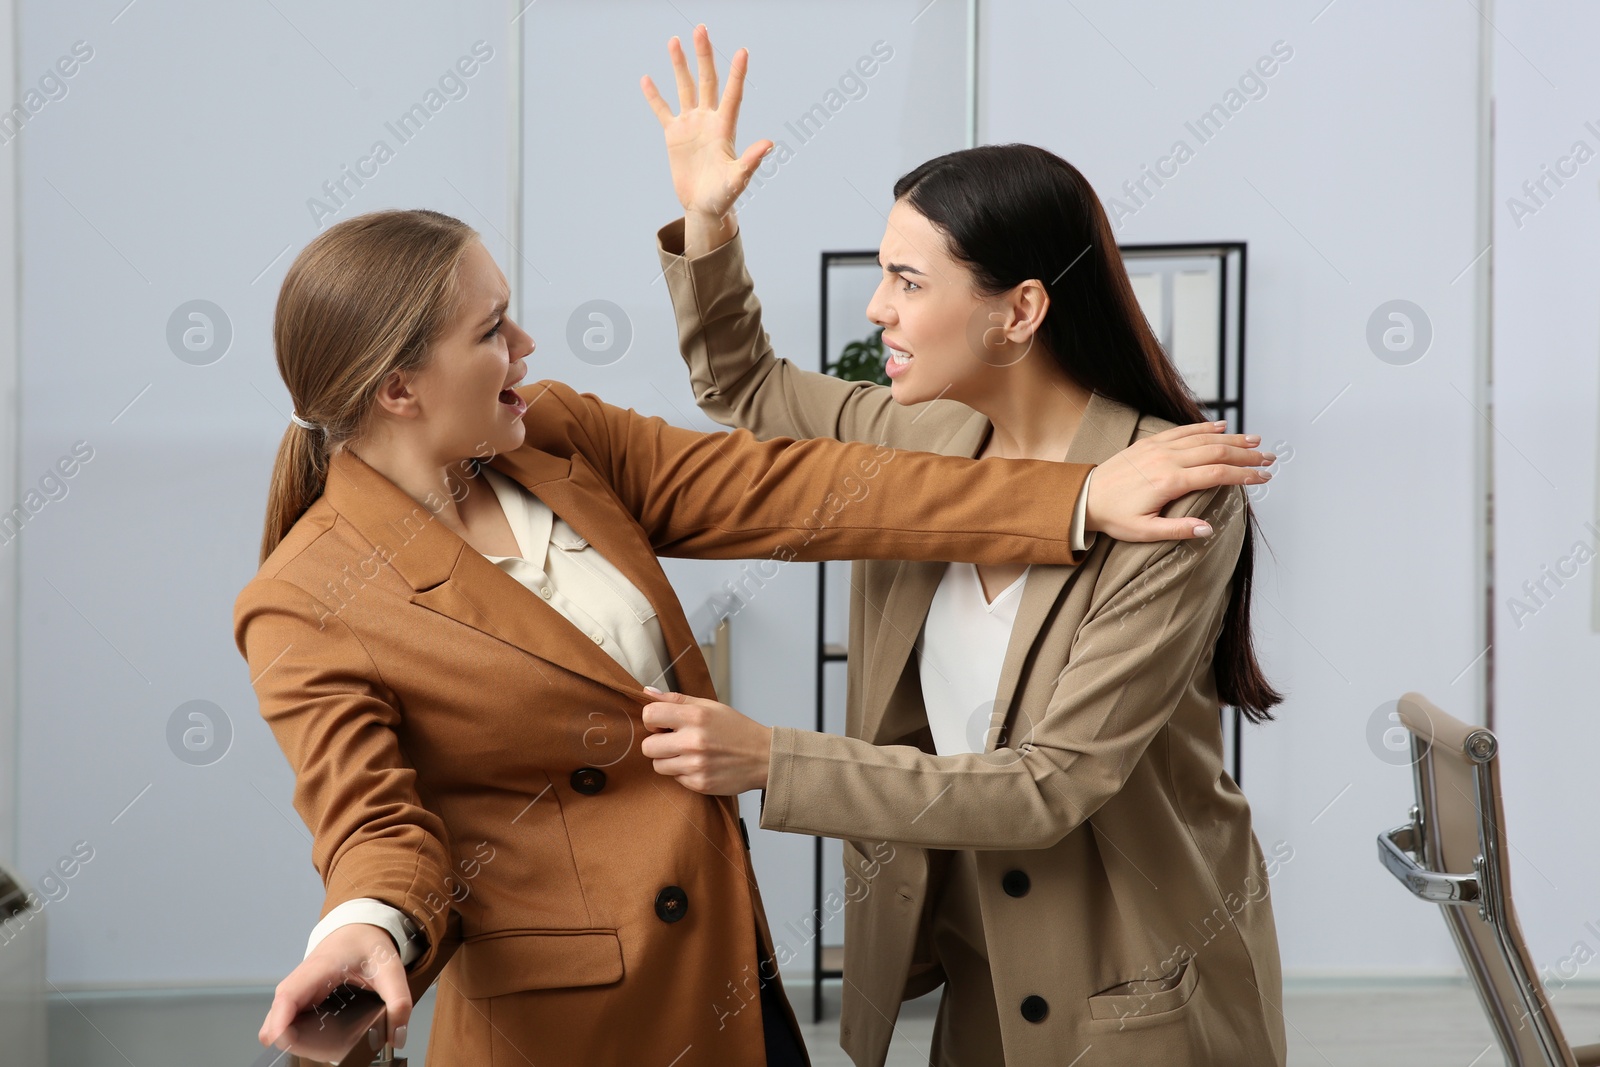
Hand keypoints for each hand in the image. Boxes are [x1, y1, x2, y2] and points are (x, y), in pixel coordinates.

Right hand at [258, 922, 411, 1051]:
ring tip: (328, 1047)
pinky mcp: (300, 999)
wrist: (360, 929)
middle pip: (279, 1016)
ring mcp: (298, 991)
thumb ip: (398, 1001)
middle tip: (325, 1050)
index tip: (281, 1040)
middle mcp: (301, 980)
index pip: (289, 994)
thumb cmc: (368, 944)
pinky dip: (298, 1035)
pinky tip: (319, 1043)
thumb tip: (397, 1036)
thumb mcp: (391, 969)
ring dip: (295, 1039)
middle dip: (293, 1039)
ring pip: (280, 1022)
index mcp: (320, 968)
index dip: (279, 1020)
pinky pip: (288, 1021)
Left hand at [640, 687, 772, 794]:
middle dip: (657, 743)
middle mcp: (693, 741)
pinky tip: (699, 765)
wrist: (763, 757)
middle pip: (647, 746)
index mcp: (695, 716)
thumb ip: (676, 699)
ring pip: (658, 765)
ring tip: (687, 754)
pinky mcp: (699, 784)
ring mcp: (696, 765)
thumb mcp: (710, 706)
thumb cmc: (736, 729)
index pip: (649, 715)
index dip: (652, 720)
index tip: (662, 724)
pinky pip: (675, 779)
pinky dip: (683, 772)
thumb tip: (647, 692)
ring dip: (668, 760)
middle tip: (673, 741)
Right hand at [641, 24, 771, 221]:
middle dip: (704, 55)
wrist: (704, 206)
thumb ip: (751, 160)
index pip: (733, 94)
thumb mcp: (739, 179)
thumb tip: (769, 144)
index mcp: (725, 128)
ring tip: (674, 41)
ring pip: (684, 88)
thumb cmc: (725, 195)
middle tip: (701, 28)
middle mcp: (708, 120)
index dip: (737, 73)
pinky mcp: (674, 135)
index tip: (743, 51)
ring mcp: (690, 125)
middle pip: (707, 81)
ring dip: (679, 65)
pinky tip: (647, 79)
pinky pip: (662, 111)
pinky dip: (654, 96)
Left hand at [1086, 421, 1274, 541]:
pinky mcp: (1150, 442)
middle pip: (1216, 451)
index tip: (1264, 477)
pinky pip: (1182, 430)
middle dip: (1246, 454)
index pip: (1217, 474)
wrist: (1084, 497)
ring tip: (1255, 440)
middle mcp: (1166, 459)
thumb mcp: (1145, 532)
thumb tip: (1209, 529)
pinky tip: (1221, 426)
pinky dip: (1204, 427)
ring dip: (1231, 438)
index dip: (1244, 474)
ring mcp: (1158, 447)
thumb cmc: (1113, 517)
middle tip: (1269, 458)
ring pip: (1202, 438)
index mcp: (1169, 482)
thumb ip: (1179, 530)